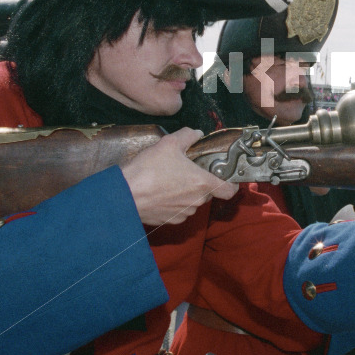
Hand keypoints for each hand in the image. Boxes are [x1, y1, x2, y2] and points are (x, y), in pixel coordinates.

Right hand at [121, 127, 236, 225]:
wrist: (124, 195)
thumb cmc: (148, 170)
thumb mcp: (169, 143)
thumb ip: (188, 136)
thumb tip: (196, 133)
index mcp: (202, 183)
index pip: (230, 190)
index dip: (231, 184)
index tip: (224, 176)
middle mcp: (196, 202)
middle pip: (208, 193)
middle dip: (200, 183)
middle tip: (186, 170)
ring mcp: (182, 213)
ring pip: (192, 202)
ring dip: (186, 193)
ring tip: (169, 180)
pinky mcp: (168, 221)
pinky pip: (178, 211)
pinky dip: (173, 203)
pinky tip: (160, 192)